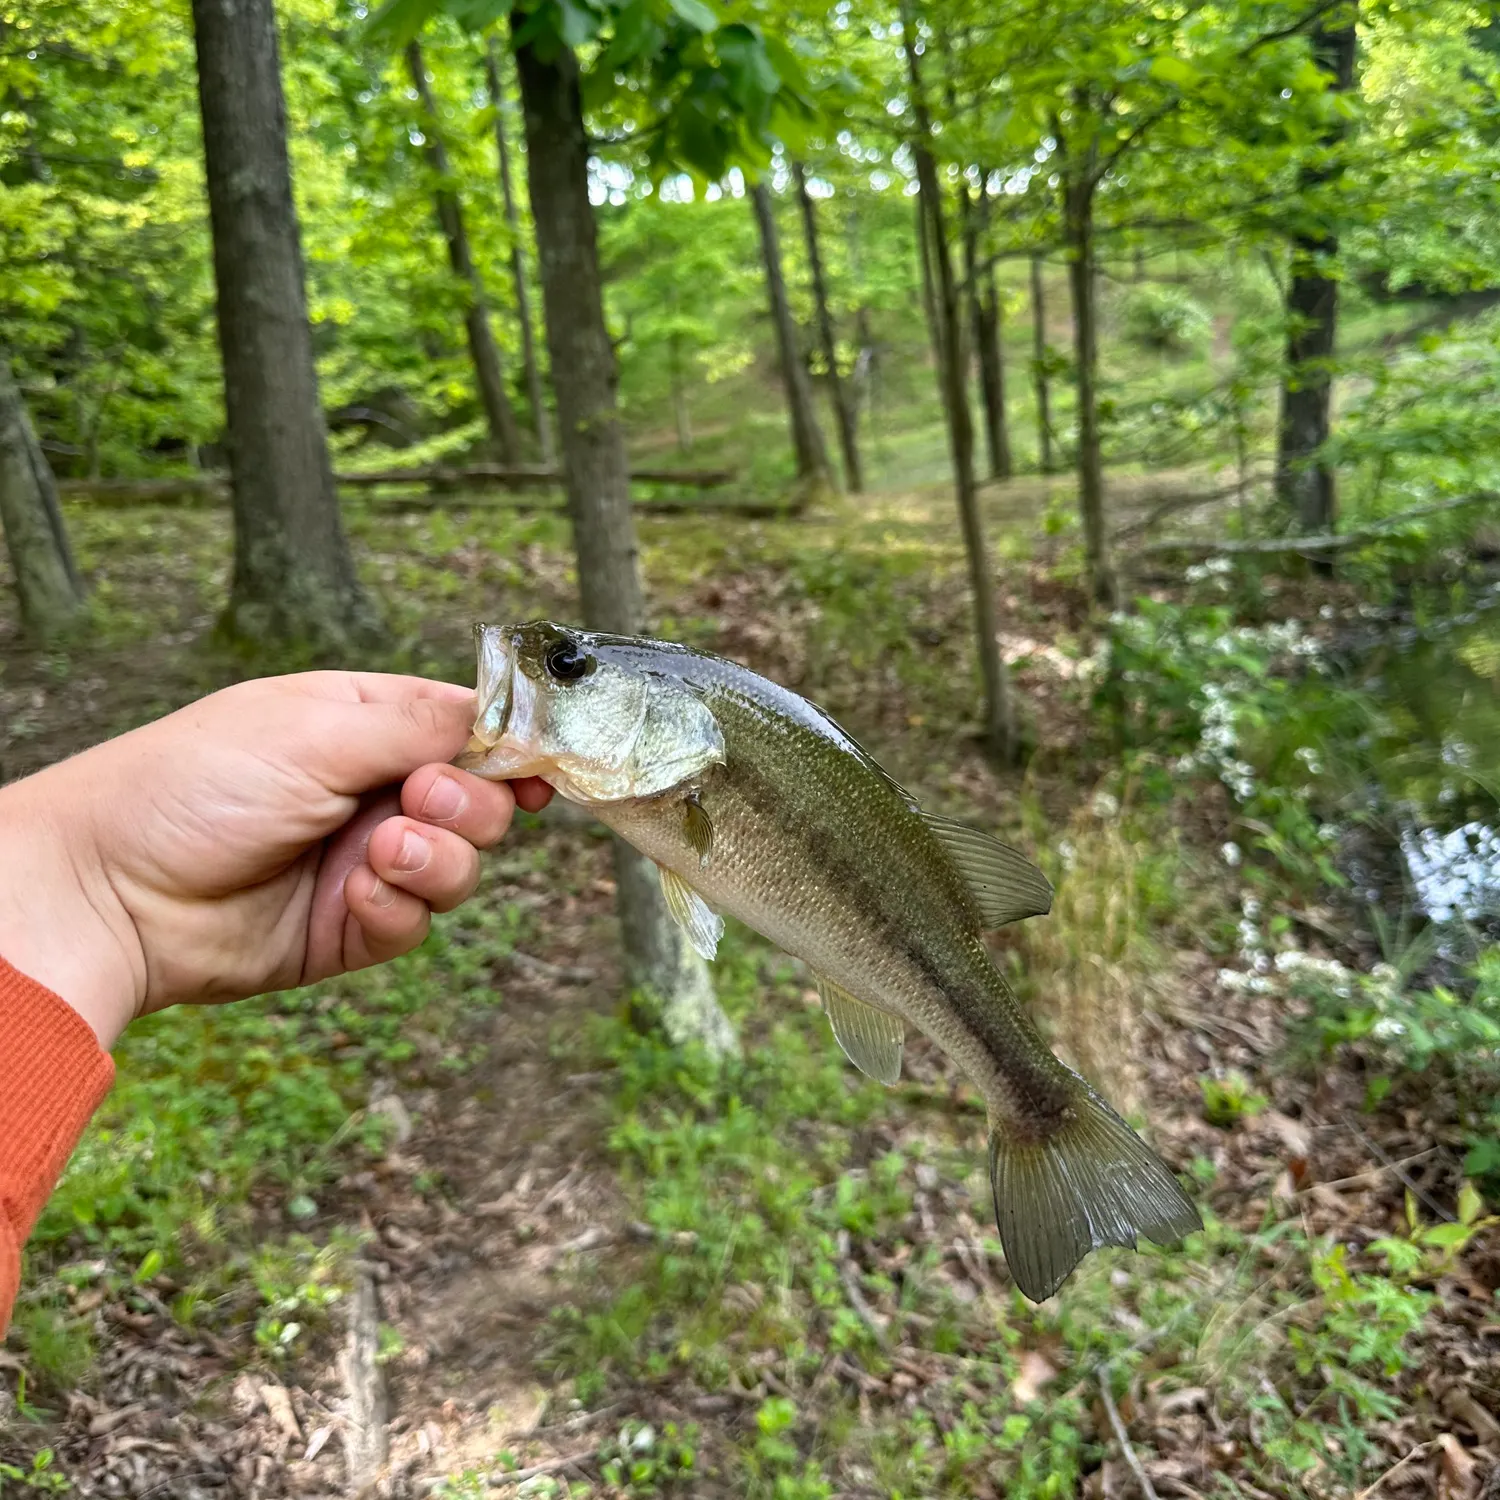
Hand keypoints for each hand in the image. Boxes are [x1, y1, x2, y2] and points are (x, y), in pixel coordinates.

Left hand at [0, 672, 550, 1048]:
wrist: (112, 892)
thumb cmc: (195, 785)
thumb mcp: (317, 728)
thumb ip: (422, 724)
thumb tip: (509, 720)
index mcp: (365, 725)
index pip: (467, 729)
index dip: (510, 748)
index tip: (540, 766)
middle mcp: (373, 791)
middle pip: (482, 800)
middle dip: (470, 804)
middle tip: (418, 801)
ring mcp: (364, 860)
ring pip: (462, 865)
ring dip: (438, 858)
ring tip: (381, 851)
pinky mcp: (351, 926)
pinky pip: (417, 920)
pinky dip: (398, 906)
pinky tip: (357, 890)